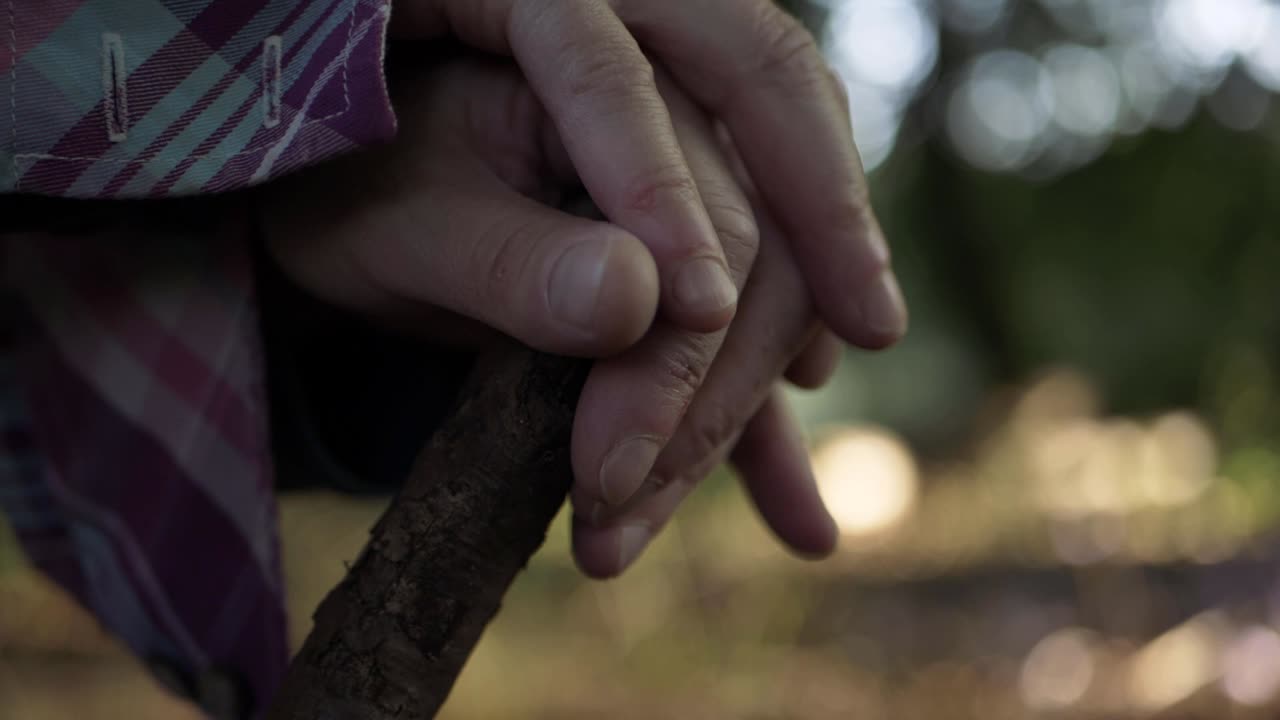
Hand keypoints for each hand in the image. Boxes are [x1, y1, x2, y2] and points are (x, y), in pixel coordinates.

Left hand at [260, 52, 895, 576]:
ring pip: (775, 307)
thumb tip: (641, 301)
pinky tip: (798, 526)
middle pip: (761, 234)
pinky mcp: (700, 286)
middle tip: (610, 484)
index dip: (690, 234)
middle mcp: (679, 118)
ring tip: (624, 531)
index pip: (682, 136)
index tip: (676, 339)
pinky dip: (764, 444)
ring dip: (720, 428)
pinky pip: (755, 359)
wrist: (359, 214)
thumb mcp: (406, 222)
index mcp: (600, 50)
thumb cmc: (362, 193)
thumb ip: (511, 255)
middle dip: (704, 373)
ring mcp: (706, 206)